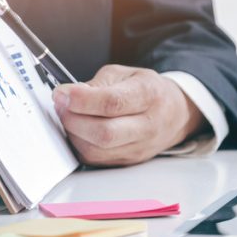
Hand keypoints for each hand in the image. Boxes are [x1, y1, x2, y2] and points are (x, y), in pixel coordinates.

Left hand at [53, 65, 204, 166]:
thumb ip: (97, 84)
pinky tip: (79, 130)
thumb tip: (67, 96)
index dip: (81, 99)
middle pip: (104, 133)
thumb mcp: (125, 74)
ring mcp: (139, 148)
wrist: (175, 114)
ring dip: (73, 133)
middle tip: (61, 105)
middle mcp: (148, 125)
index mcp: (149, 95)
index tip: (62, 93)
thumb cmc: (147, 91)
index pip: (113, 103)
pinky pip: (95, 159)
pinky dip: (80, 145)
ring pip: (96, 150)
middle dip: (73, 119)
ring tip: (69, 116)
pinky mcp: (128, 161)